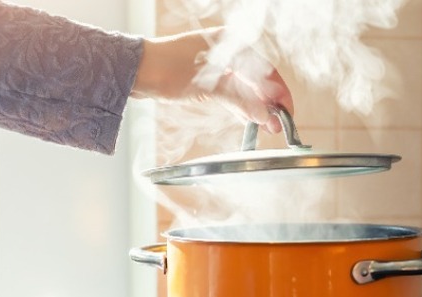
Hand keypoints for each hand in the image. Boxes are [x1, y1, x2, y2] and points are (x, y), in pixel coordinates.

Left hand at [131, 27, 292, 133]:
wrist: (134, 71)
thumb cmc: (167, 68)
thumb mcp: (209, 86)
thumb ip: (241, 101)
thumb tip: (265, 116)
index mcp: (231, 43)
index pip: (266, 70)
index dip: (279, 93)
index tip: (286, 112)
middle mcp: (227, 51)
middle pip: (257, 80)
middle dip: (269, 103)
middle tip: (278, 125)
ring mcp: (216, 65)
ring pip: (245, 88)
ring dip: (256, 107)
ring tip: (267, 127)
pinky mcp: (206, 78)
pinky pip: (231, 93)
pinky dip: (241, 106)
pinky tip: (250, 119)